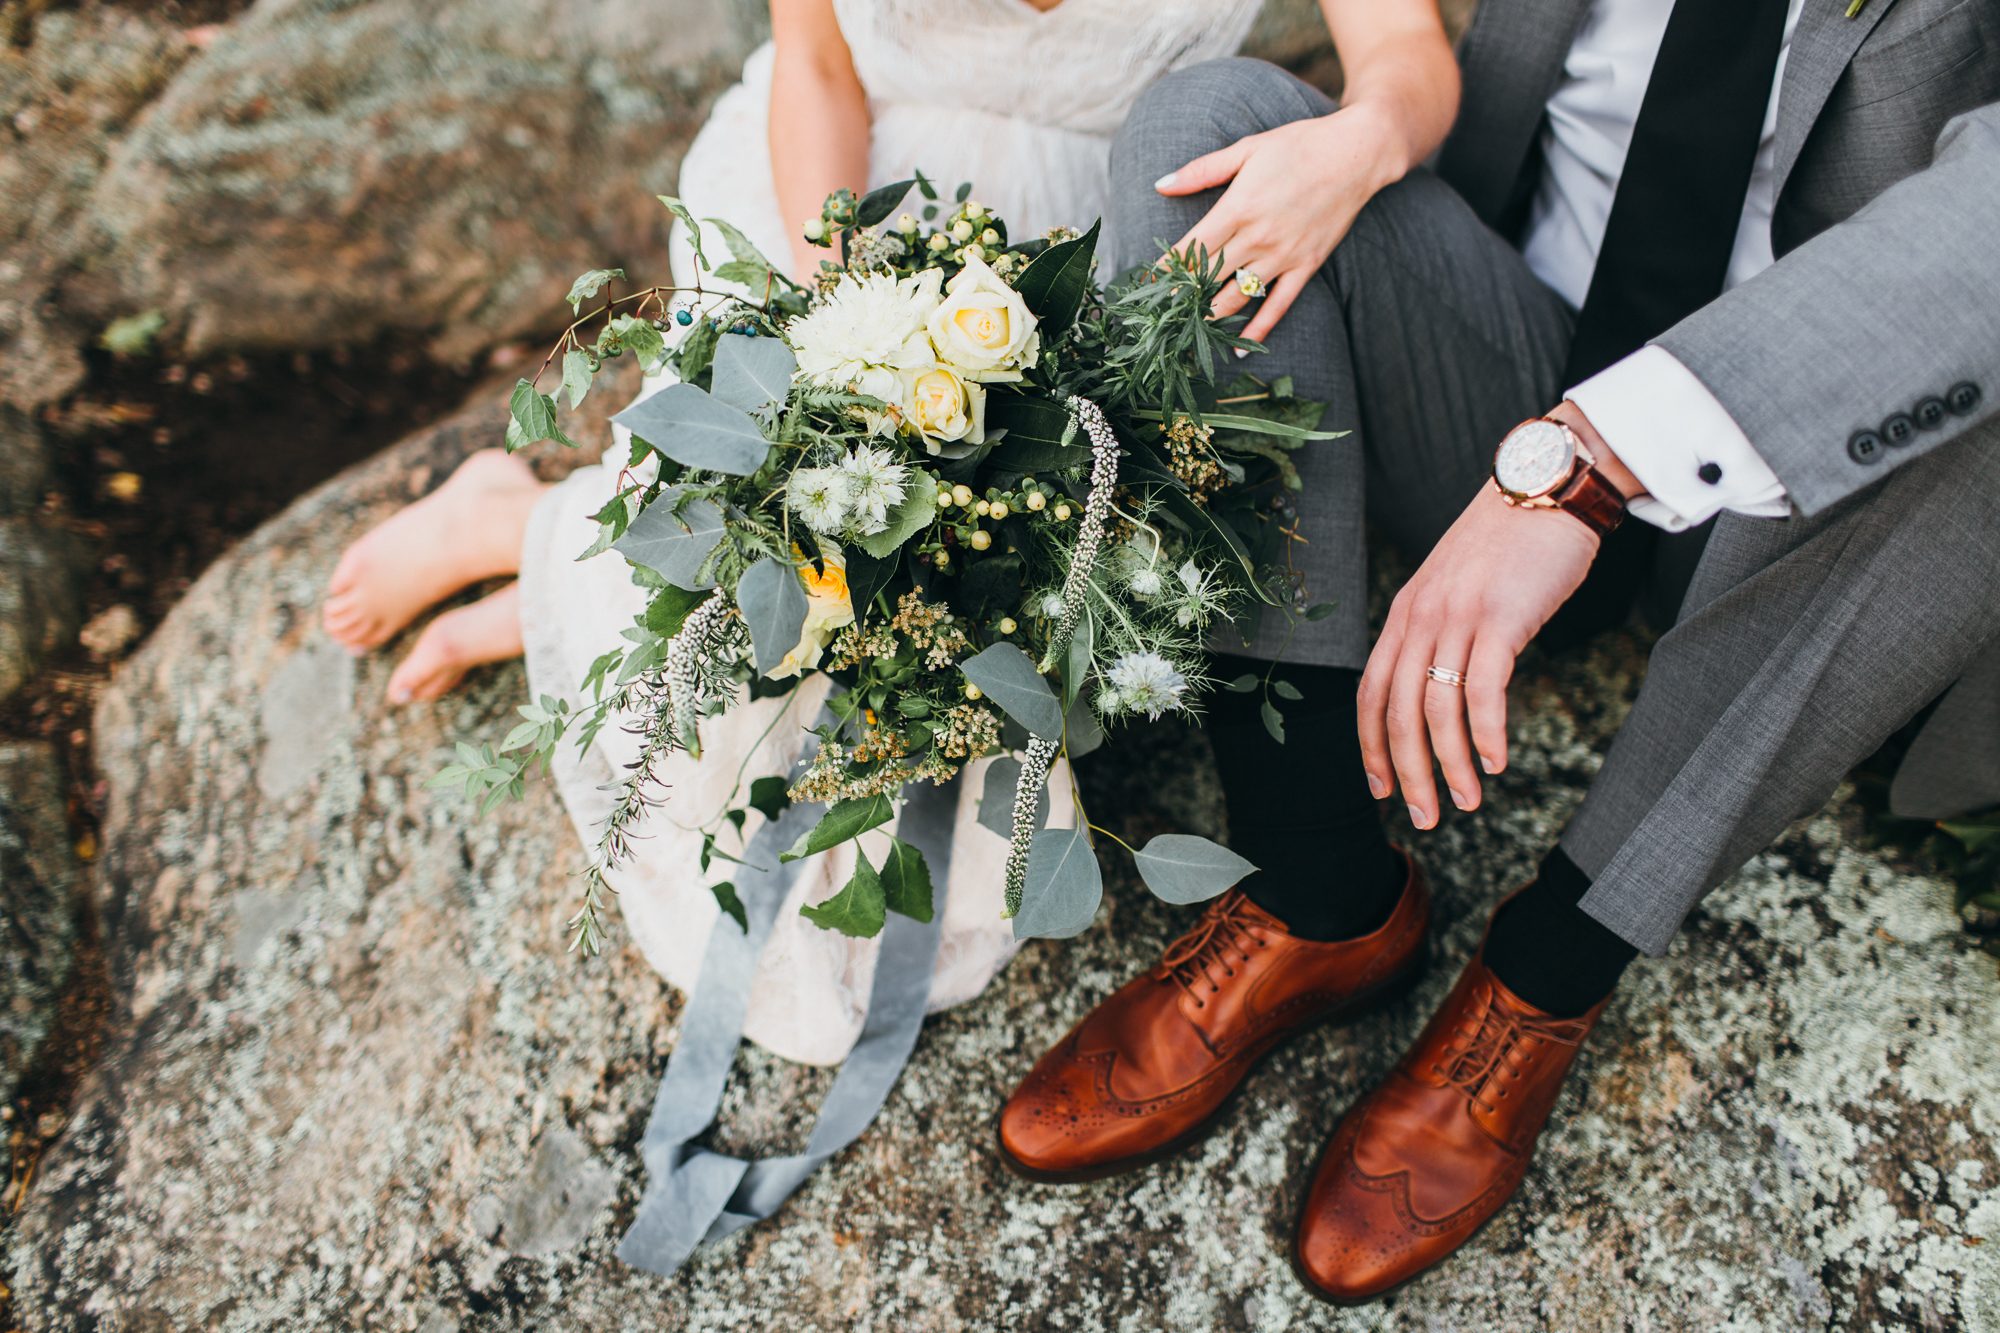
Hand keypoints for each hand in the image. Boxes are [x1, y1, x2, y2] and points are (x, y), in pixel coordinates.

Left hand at [1158, 102, 1407, 343]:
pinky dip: (1258, 329)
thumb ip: (1202, 170)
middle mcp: (1258, 237)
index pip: (1191, 248)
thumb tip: (1161, 184)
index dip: (1165, 269)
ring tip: (1186, 333)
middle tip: (1159, 317)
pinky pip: (1278, 306)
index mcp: (1238, 207)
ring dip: (1209, 318)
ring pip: (1237, 297)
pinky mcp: (1307, 265)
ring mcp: (1283, 255)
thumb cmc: (1299, 145)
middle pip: (1208, 278)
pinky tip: (1238, 350)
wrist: (1358, 153)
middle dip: (1180, 299)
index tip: (1145, 286)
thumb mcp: (1247, 148)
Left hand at [1356, 404, 1644, 828]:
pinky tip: (1496, 762)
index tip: (1379, 788)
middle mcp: (1420, 617)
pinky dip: (1485, 735)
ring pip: (1438, 711)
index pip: (1372, 692)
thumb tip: (1440, 685)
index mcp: (1404, 613)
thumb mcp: (1456, 585)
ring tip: (1467, 803)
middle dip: (1406, 774)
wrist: (1546, 486)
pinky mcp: (1501, 619)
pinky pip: (1483, 691)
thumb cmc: (1508, 541)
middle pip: (1398, 713)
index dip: (1371, 746)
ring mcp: (1458, 617)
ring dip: (1450, 766)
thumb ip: (1439, 630)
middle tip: (1422, 817)